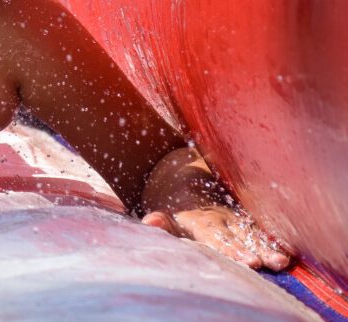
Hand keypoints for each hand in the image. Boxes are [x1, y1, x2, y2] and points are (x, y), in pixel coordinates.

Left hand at [142, 205, 289, 270]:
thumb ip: (163, 222)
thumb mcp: (164, 212)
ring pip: (252, 234)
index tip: (249, 262)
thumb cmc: (173, 204)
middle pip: (237, 236)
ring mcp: (235, 218)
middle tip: (262, 263)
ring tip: (282, 262)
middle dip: (250, 250)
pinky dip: (272, 240)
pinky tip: (288, 252)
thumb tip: (151, 221)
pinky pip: (259, 229)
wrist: (186, 175)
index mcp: (200, 219)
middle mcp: (221, 218)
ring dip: (266, 248)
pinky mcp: (243, 218)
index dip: (231, 249)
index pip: (216, 236)